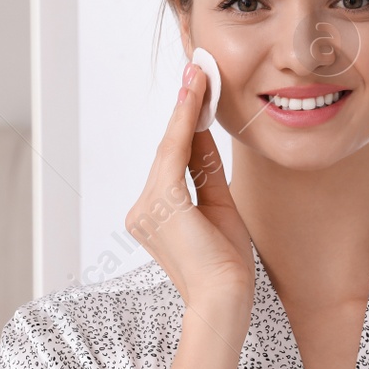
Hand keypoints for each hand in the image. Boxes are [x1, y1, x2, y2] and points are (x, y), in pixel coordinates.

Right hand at [125, 59, 253, 315]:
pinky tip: (195, 96)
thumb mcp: (219, 207)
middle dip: (185, 109)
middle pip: (168, 151)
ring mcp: (146, 208)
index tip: (196, 92)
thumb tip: (200, 135)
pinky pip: (174, 154)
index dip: (185, 125)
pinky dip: (185, 122)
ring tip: (199, 73)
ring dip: (185, 108)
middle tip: (198, 70)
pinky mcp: (160, 204)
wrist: (225, 298)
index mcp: (155, 217)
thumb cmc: (226, 265)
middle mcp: (142, 211)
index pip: (172, 162)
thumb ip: (205, 171)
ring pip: (169, 148)